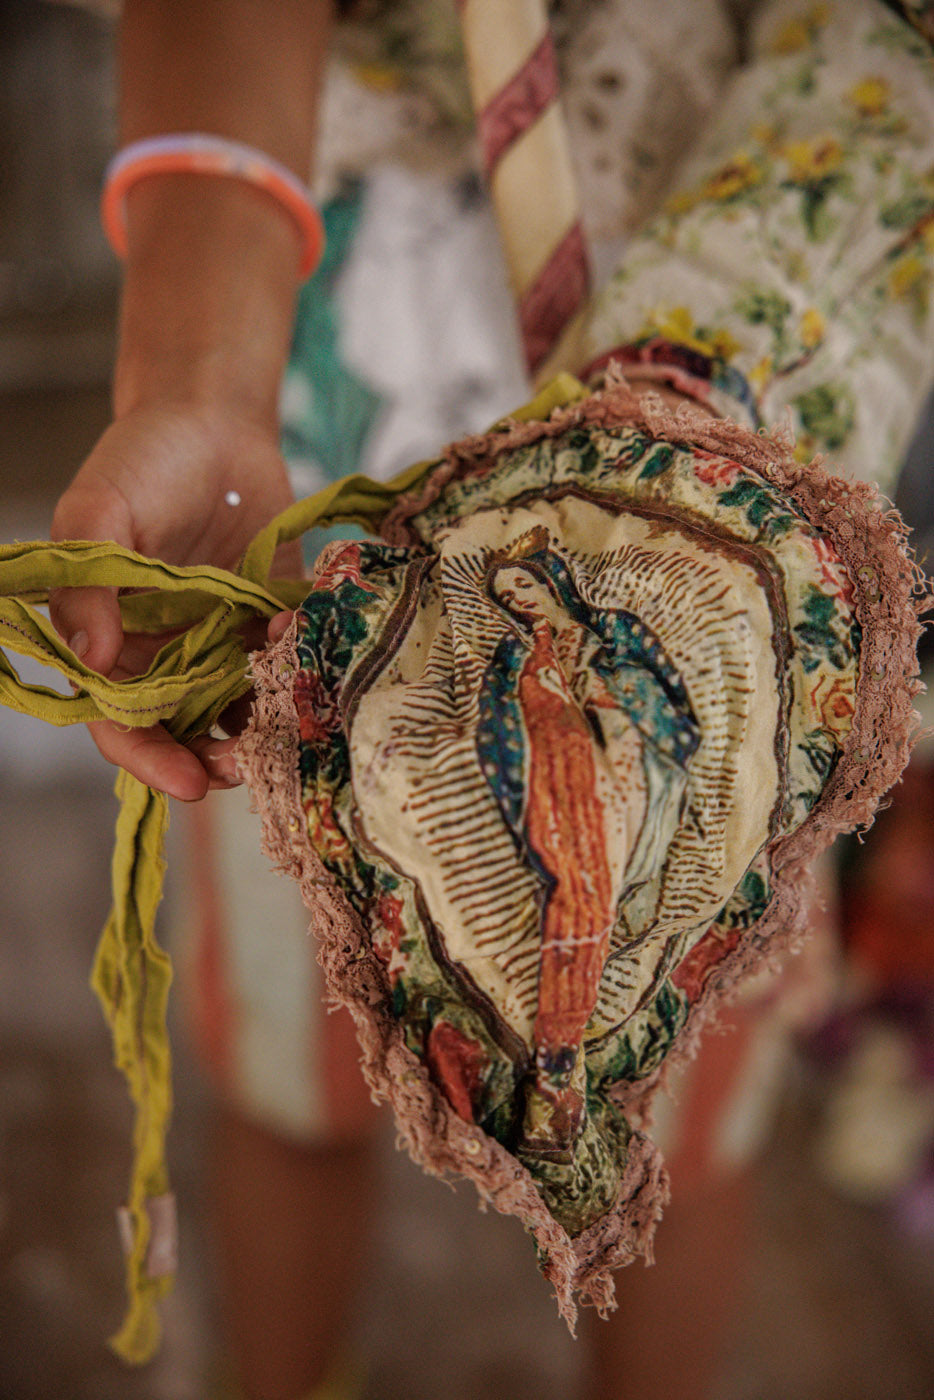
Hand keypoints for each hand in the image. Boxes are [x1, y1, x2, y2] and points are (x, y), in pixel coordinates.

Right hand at [50, 400, 301, 799]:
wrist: (214, 422)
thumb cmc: (142, 461)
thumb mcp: (98, 510)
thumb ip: (88, 583)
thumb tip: (89, 657)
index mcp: (112, 644)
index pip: (122, 724)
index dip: (150, 759)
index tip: (187, 781)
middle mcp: (167, 657)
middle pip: (187, 734)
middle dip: (216, 760)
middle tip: (251, 765)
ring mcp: (222, 645)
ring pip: (242, 711)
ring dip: (266, 727)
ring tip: (290, 722)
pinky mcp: (270, 624)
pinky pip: (288, 664)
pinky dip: (301, 668)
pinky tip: (306, 644)